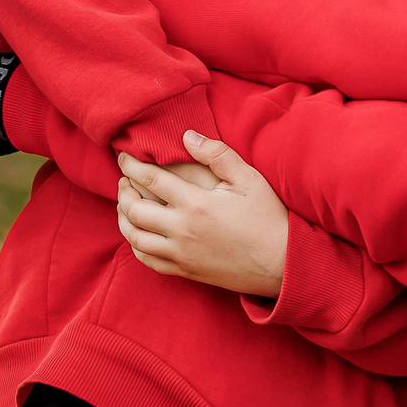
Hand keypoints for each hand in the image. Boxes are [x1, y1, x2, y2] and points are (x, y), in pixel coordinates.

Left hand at [116, 131, 290, 296]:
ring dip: (124, 219)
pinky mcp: (186, 270)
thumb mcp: (248, 179)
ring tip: (126, 206)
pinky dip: (137, 245)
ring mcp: (182, 254)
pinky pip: (148, 260)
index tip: (124, 157)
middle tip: (123, 181)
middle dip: (123, 192)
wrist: (282, 263)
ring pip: (135, 238)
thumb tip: (187, 136)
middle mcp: (182, 230)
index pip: (151, 179)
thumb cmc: (268, 218)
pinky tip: (140, 235)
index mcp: (196, 204)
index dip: (131, 166)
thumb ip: (217, 154)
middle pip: (134, 210)